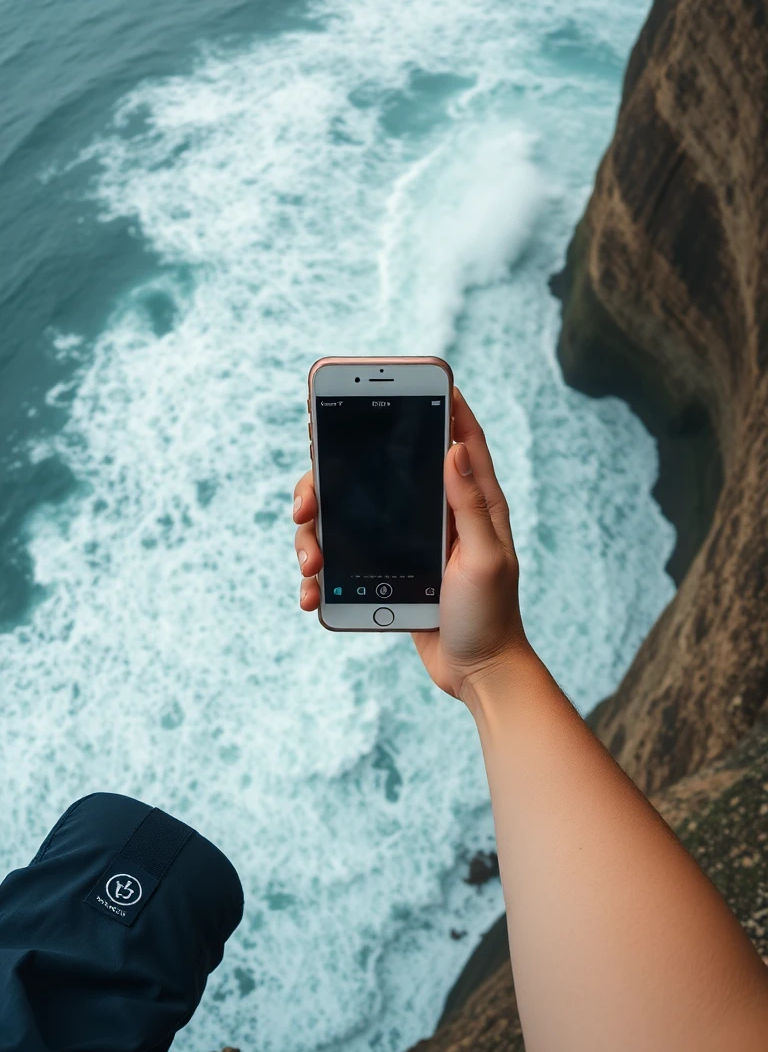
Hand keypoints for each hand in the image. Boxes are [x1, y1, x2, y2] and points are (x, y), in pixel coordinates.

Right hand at [292, 388, 529, 699]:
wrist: (478, 673)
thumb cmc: (491, 615)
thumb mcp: (485, 559)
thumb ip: (468, 504)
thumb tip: (454, 445)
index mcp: (471, 502)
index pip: (458, 438)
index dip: (440, 403)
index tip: (410, 379)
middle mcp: (437, 513)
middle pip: (378, 471)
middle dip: (334, 475)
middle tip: (308, 496)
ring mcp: (408, 540)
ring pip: (349, 514)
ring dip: (318, 531)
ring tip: (308, 561)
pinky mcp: (388, 569)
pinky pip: (345, 557)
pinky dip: (323, 570)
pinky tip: (311, 590)